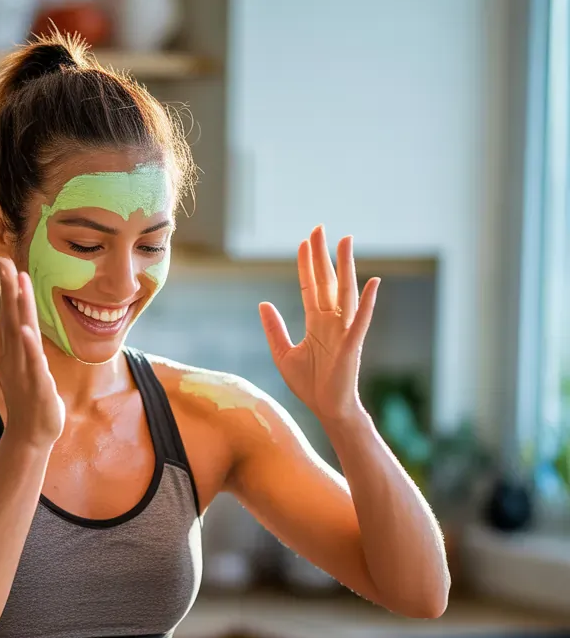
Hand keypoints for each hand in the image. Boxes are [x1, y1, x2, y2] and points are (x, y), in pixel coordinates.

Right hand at [0, 258, 64, 448]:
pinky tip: (26, 329)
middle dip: (8, 287)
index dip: (8, 288)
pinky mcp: (37, 385)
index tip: (5, 262)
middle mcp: (15, 358)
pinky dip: (29, 345)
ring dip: (19, 306)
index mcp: (15, 353)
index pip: (10, 314)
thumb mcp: (30, 369)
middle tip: (4, 259)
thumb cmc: (32, 404)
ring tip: (18, 281)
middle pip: (10, 316)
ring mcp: (24, 370)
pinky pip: (32, 362)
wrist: (30, 438)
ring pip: (21, 333)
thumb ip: (28, 349)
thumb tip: (27, 331)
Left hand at [258, 226, 379, 422]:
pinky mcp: (351, 346)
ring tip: (346, 241)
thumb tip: (263, 303)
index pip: (310, 287)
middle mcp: (331, 322)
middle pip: (326, 282)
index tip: (303, 242)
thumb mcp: (282, 354)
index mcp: (315, 323)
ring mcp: (343, 331)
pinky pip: (361, 320)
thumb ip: (274, 329)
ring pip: (345, 293)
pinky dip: (367, 302)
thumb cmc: (309, 385)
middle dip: (322, 256)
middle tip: (319, 228)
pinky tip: (373, 281)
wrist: (327, 409)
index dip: (306, 265)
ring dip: (346, 267)